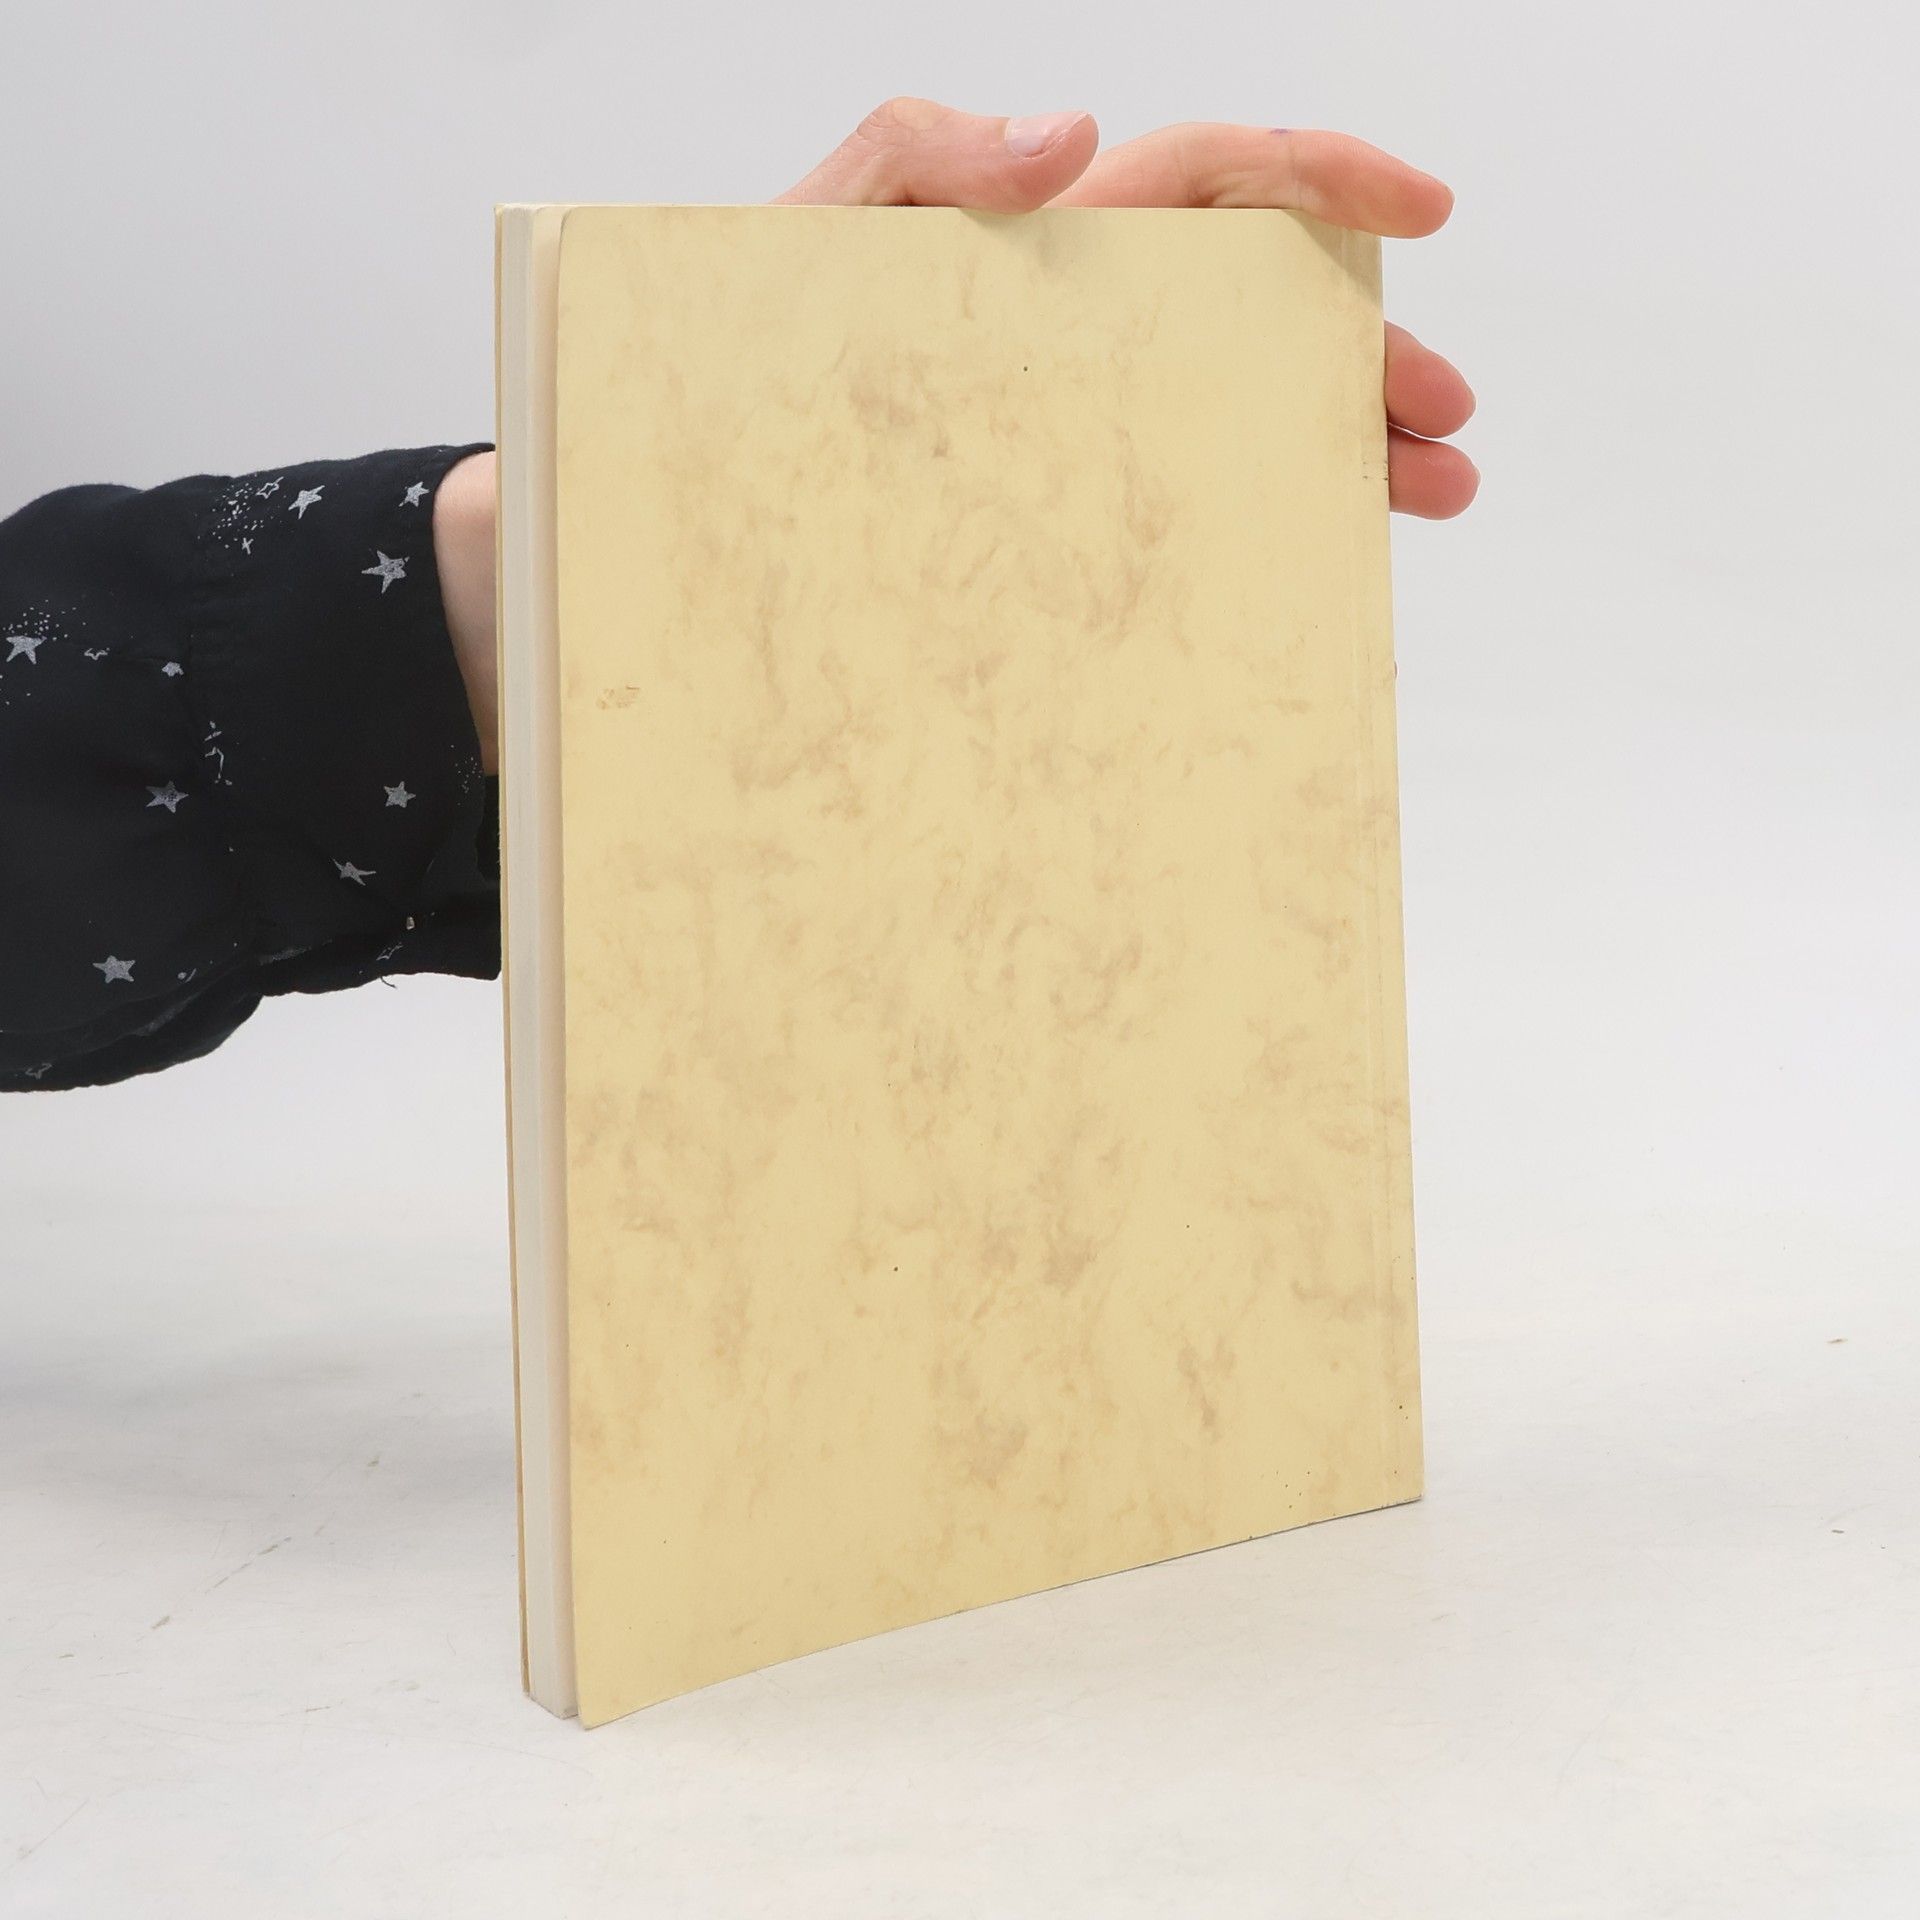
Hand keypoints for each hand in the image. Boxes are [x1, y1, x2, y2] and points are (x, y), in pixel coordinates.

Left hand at [779, 100, 1476, 520]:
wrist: (675, 497)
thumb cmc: (727, 357)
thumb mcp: (811, 236)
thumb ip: (915, 156)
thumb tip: (1072, 137)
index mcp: (1045, 244)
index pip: (1213, 179)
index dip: (1328, 175)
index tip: (1427, 210)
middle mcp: (1078, 333)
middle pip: (1261, 313)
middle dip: (1369, 352)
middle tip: (1446, 423)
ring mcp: (1073, 429)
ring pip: (1237, 413)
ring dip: (1344, 445)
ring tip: (1427, 496)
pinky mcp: (1049, 520)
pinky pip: (1175, 508)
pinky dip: (1255, 524)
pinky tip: (1312, 556)